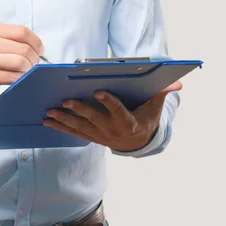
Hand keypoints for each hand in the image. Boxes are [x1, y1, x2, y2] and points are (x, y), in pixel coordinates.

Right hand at [0, 24, 44, 96]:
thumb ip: (9, 38)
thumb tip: (34, 45)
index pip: (22, 32)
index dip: (36, 41)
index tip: (40, 49)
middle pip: (24, 48)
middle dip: (35, 58)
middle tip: (34, 63)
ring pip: (21, 62)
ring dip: (30, 69)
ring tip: (28, 71)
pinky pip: (14, 77)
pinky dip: (22, 78)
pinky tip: (21, 78)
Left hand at [43, 81, 182, 151]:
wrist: (138, 143)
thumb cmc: (145, 118)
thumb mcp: (155, 107)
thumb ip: (161, 93)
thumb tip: (177, 83)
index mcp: (128, 122)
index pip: (118, 110)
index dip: (109, 102)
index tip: (99, 91)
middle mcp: (112, 130)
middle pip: (94, 119)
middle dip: (79, 109)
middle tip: (65, 100)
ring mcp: (100, 135)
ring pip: (80, 127)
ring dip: (64, 120)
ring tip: (49, 111)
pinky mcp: (91, 136)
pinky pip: (74, 132)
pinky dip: (60, 126)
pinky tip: (47, 120)